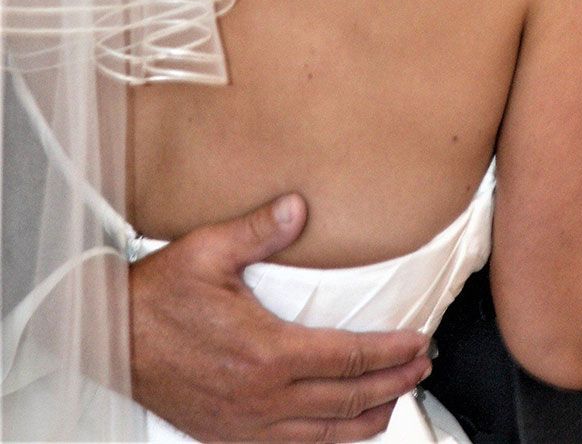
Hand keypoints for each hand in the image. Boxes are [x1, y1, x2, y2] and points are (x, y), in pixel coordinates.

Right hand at [130, 194, 432, 441]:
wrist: (113, 339)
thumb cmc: (158, 297)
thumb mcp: (209, 250)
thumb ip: (260, 230)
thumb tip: (298, 208)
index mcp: (267, 352)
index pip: (349, 357)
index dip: (391, 352)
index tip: (418, 342)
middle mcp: (264, 397)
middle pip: (347, 399)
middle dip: (393, 384)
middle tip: (421, 368)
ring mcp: (248, 423)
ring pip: (325, 435)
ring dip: (367, 417)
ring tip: (394, 401)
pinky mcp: (231, 435)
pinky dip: (327, 440)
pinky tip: (338, 428)